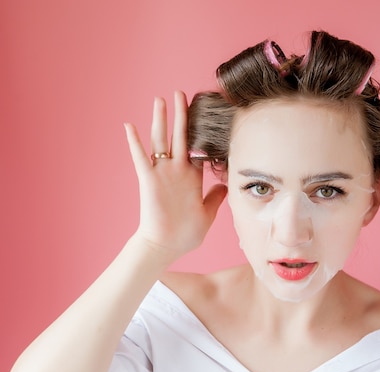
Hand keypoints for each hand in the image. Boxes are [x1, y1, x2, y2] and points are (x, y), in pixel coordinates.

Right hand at [124, 91, 226, 257]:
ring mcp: (162, 174)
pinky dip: (134, 142)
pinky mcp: (149, 180)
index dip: (202, 132)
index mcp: (192, 177)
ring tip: (161, 99)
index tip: (207, 115)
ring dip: (161, 119)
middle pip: (180, 136)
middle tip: (182, 94)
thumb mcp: (208, 213)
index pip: (198, 148)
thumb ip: (216, 197)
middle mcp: (177, 171)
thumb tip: (226, 185)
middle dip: (181, 115)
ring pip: (161, 140)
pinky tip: (129, 125)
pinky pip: (140, 158)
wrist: (166, 246)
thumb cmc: (186, 234)